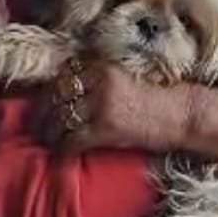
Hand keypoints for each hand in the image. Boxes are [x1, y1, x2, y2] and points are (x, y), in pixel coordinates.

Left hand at [34, 59, 189, 153]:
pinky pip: (73, 138)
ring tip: (44, 136)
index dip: (52, 88)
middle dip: (44, 109)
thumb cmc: (157, 98)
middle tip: (36, 120)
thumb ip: (99, 79)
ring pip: (62, 116)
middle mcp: (100, 83)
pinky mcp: (105, 129)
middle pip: (59, 94)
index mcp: (105, 67)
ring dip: (49, 129)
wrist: (180, 115)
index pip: (66, 74)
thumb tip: (71, 88)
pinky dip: (62, 145)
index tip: (45, 97)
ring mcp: (102, 106)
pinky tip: (59, 149)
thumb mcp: (126, 78)